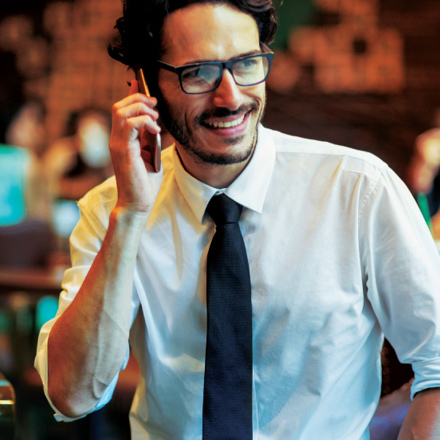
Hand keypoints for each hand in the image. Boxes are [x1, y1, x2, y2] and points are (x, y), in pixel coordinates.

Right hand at [110, 80, 162, 212]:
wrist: (138, 203)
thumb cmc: (144, 182)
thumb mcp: (150, 155)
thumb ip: (148, 138)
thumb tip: (154, 123)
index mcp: (122, 139)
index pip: (122, 110)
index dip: (132, 95)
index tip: (141, 85)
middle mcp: (116, 139)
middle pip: (120, 106)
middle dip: (139, 100)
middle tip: (155, 106)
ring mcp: (117, 144)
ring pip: (121, 111)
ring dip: (141, 109)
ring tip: (155, 119)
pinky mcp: (123, 151)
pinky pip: (130, 125)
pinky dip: (145, 121)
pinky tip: (156, 129)